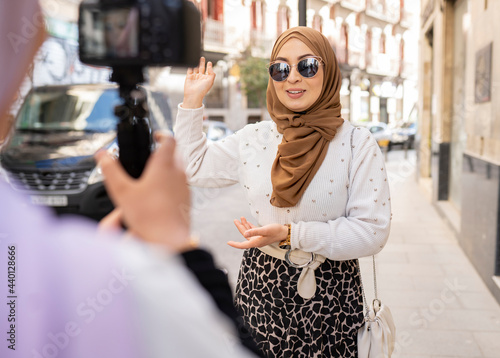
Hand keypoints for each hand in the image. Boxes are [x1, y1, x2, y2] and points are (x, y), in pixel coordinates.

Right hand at [96, 133, 191, 251]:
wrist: (170, 239)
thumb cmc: (150, 217)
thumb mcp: (123, 192)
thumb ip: (111, 170)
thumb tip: (102, 155)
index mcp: (165, 165)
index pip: (169, 139)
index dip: (160, 134)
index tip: (152, 136)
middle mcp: (179, 172)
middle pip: (174, 152)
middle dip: (162, 151)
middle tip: (148, 156)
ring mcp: (185, 185)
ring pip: (178, 168)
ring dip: (167, 166)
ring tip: (150, 174)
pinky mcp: (187, 198)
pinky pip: (180, 183)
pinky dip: (170, 181)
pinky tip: (157, 193)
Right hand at [181, 57, 215, 108]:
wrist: (193, 95)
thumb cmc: (202, 90)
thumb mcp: (210, 81)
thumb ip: (212, 73)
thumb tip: (210, 66)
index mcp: (206, 79)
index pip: (208, 71)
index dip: (209, 66)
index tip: (209, 62)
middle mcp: (200, 78)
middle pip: (201, 68)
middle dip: (202, 63)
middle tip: (202, 58)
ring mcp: (194, 77)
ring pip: (195, 68)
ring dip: (196, 63)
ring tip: (197, 58)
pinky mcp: (189, 77)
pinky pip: (189, 69)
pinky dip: (190, 65)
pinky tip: (192, 62)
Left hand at [228, 217, 287, 249]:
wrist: (285, 232)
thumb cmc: (276, 231)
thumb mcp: (265, 230)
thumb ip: (254, 231)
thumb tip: (244, 234)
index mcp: (256, 242)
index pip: (243, 244)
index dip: (235, 244)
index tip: (228, 242)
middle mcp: (256, 241)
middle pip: (245, 235)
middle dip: (240, 227)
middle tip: (235, 220)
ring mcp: (259, 238)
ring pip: (248, 232)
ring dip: (244, 225)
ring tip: (240, 218)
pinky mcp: (262, 234)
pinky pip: (253, 231)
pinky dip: (249, 226)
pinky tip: (247, 221)